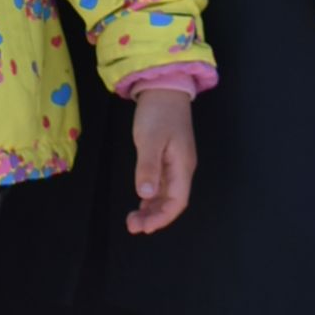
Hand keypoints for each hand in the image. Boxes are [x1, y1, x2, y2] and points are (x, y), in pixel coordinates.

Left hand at [125, 88, 196, 234]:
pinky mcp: (167, 156)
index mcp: (182, 166)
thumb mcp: (150, 139)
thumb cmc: (158, 112)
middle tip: (132, 226)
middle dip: (154, 216)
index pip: (177, 201)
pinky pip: (162, 183)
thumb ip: (148, 167)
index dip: (162, 217)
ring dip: (152, 208)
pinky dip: (152, 195)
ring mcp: (175, 162)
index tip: (144, 227)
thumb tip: (146, 195)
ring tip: (134, 219)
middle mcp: (182, 168)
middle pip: (172, 201)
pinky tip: (141, 201)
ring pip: (166, 194)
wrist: (165, 87)